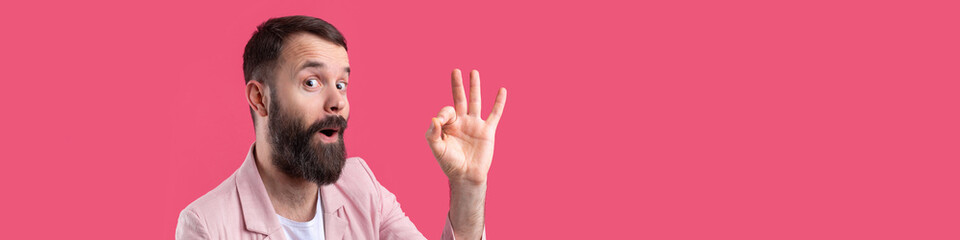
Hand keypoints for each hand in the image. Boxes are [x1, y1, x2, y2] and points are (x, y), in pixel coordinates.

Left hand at [426, 69, 506, 184]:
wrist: (467, 176)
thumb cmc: (450, 164)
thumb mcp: (437, 149)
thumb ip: (433, 134)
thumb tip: (434, 118)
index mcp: (449, 125)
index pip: (446, 110)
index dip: (444, 113)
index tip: (441, 122)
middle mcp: (462, 122)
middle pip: (460, 99)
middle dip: (457, 85)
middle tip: (455, 71)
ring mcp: (475, 125)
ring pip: (475, 101)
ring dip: (474, 87)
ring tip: (473, 72)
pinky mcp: (488, 130)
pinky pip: (495, 114)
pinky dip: (499, 102)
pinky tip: (502, 90)